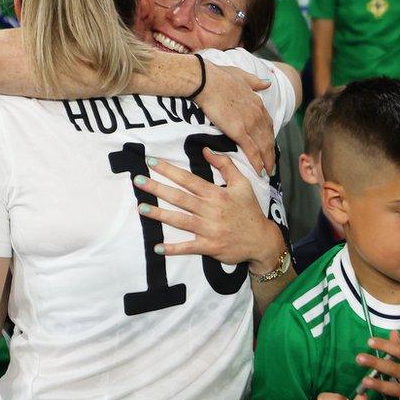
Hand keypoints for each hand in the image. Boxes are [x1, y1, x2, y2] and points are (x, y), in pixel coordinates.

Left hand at [134, 147, 280, 271]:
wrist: (261, 240)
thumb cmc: (249, 210)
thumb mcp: (243, 184)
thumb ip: (225, 165)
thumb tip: (206, 150)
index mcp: (216, 194)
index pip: (188, 179)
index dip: (169, 170)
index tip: (152, 162)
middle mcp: (210, 210)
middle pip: (179, 197)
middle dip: (158, 189)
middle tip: (138, 181)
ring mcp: (209, 230)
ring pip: (180, 220)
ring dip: (159, 215)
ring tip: (141, 208)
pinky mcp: (209, 247)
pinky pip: (189, 247)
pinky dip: (174, 249)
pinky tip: (158, 247)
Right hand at [194, 61, 274, 176]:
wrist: (206, 80)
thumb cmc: (219, 76)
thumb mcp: (242, 75)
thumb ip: (255, 81)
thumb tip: (267, 82)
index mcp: (257, 102)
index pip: (268, 124)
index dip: (269, 136)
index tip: (270, 145)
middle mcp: (257, 114)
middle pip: (268, 138)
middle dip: (271, 153)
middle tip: (272, 165)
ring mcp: (249, 123)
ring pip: (263, 146)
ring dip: (267, 161)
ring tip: (268, 172)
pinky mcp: (238, 131)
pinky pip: (252, 150)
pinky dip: (257, 162)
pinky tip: (259, 171)